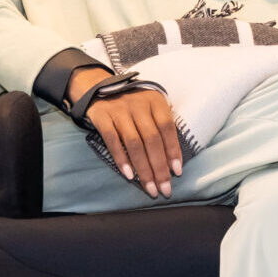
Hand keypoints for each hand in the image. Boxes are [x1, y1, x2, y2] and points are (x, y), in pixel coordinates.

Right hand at [71, 66, 186, 197]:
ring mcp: (119, 111)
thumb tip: (173, 160)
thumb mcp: (151, 106)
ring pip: (134, 144)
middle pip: (152, 139)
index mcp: (155, 101)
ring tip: (150, 188)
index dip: (173, 150)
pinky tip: (129, 175)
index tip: (177, 172)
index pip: (167, 128)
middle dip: (160, 167)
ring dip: (143, 169)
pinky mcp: (102, 117)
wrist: (100, 88)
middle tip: (164, 189)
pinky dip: (121, 159)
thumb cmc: (133, 104)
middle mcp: (138, 105)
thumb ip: (161, 126)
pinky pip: (113, 141)